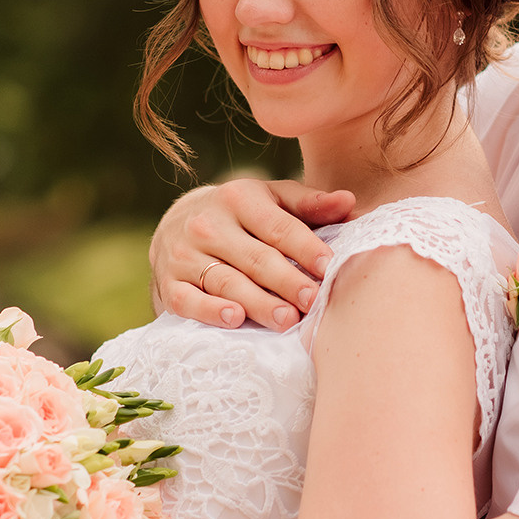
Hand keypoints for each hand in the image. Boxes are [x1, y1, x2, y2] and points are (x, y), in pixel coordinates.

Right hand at [150, 180, 353, 331]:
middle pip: (255, 258)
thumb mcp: (272, 199)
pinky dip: (210, 311)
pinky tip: (235, 319)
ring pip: (226, 281)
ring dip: (257, 302)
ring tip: (286, 319)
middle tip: (313, 301)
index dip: (305, 248)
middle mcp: (209, 225)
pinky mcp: (169, 282)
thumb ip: (310, 204)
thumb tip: (349, 202)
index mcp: (239, 198)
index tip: (329, 267)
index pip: (278, 227)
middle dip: (286, 281)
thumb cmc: (241, 214)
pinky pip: (188, 300)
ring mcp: (185, 255)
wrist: (177, 222)